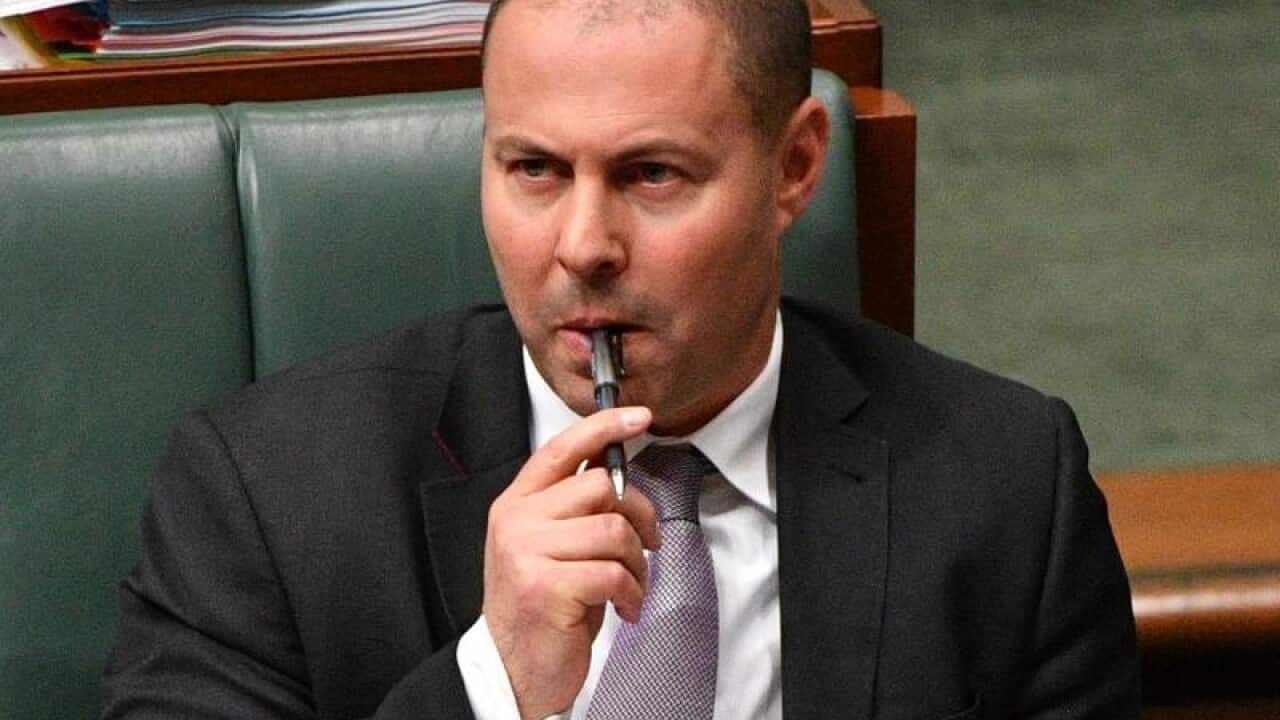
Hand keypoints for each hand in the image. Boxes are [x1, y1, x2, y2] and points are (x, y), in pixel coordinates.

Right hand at [483, 406, 658, 719]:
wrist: (512, 669)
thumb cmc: (540, 608)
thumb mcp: (550, 547)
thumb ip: (572, 508)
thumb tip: (619, 474)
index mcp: (516, 504)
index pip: (562, 448)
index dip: (603, 426)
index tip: (639, 417)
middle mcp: (516, 521)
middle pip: (600, 487)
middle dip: (638, 516)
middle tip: (645, 545)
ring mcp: (527, 552)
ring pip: (613, 530)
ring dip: (636, 563)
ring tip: (628, 585)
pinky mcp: (546, 586)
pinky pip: (613, 572)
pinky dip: (631, 592)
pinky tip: (623, 607)